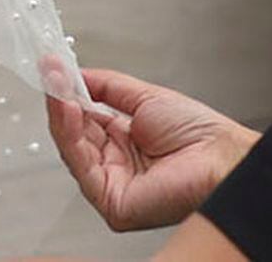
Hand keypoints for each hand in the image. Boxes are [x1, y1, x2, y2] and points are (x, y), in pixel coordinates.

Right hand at [45, 65, 260, 231]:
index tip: (54, 69)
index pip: (85, 121)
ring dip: (62, 114)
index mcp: (125, 144)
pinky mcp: (112, 203)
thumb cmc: (199, 135)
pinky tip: (68, 108)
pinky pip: (82, 167)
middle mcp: (116, 168)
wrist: (222, 157)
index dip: (69, 95)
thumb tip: (74, 75)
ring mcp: (113, 187)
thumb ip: (105, 87)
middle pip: (74, 135)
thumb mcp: (143, 98)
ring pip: (73, 150)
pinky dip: (70, 135)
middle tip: (50, 72)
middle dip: (61, 100)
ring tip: (57, 85)